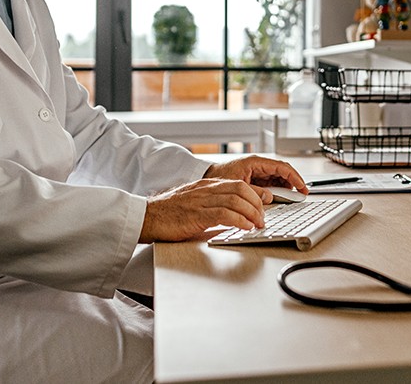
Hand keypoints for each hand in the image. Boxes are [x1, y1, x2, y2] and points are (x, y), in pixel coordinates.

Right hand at [139, 179, 268, 242]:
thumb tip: (233, 214)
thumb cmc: (168, 213)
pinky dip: (239, 220)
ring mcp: (201, 201)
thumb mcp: (195, 202)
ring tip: (257, 224)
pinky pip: (224, 214)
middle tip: (262, 218)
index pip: (239, 183)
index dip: (255, 195)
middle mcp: (206, 189)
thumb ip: (213, 203)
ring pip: (236, 200)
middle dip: (257, 204)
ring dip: (251, 213)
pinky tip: (245, 227)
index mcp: (207, 185)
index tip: (263, 206)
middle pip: (241, 189)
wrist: (146, 216)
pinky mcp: (196, 215)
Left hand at [203, 155, 307, 194]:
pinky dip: (277, 190)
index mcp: (255, 162)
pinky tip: (280, 197)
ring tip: (291, 198)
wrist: (207, 177)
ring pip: (278, 178)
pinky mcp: (255, 179)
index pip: (281, 167)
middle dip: (293, 182)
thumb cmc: (218, 177)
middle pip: (282, 172)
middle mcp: (258, 165)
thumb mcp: (237, 185)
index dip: (294, 177)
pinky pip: (271, 183)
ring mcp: (257, 172)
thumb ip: (254, 191)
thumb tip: (270, 197)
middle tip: (301, 194)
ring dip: (286, 187)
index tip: (302, 187)